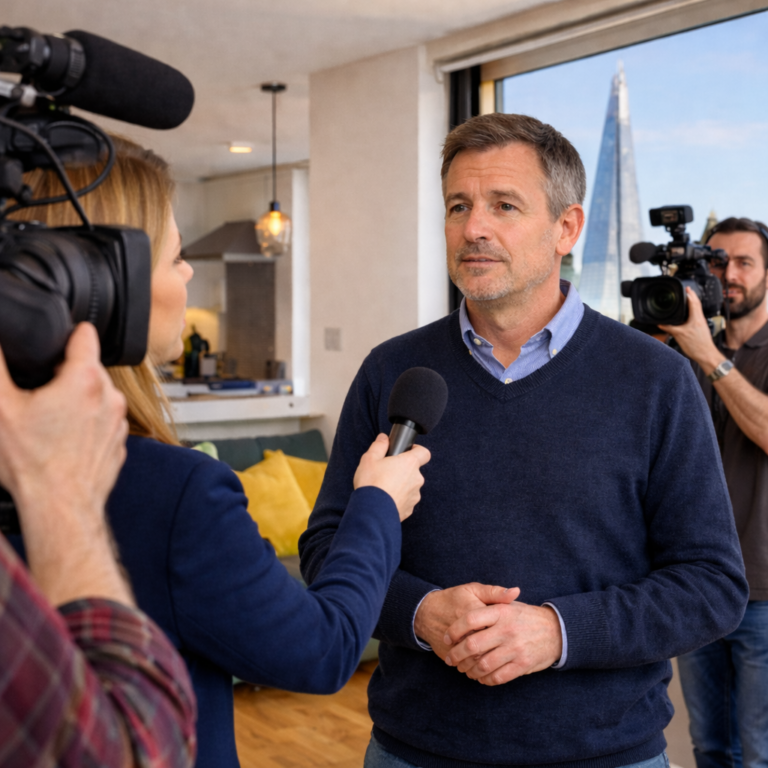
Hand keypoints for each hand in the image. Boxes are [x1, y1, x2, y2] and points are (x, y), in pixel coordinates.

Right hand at [0, 323, 130, 604]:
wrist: (61, 509)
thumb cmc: (33, 464)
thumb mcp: (0, 408)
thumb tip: (0, 344)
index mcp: (85, 379)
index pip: (85, 334)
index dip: (66, 333)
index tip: (54, 339)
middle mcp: (110, 397)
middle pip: (87, 368)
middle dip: (63, 374)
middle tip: (37, 395)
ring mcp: (118, 421)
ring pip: (96, 396)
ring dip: (75, 401)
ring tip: (47, 422)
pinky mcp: (118, 443)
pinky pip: (101, 422)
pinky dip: (86, 425)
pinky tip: (62, 441)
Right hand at [353, 433, 429, 521]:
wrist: (372, 512)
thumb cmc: (371, 483)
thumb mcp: (369, 459)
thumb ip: (379, 445)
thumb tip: (384, 438)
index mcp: (409, 463)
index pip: (424, 453)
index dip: (417, 450)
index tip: (407, 452)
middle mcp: (416, 479)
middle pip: (414, 470)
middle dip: (403, 470)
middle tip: (387, 471)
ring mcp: (415, 495)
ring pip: (410, 486)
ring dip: (401, 485)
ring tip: (384, 488)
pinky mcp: (410, 509)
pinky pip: (406, 500)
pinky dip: (398, 498)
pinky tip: (385, 499)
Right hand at [414, 583, 519, 659]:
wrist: (426, 612)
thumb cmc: (454, 599)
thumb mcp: (473, 590)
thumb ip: (495, 592)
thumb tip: (516, 591)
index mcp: (473, 611)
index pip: (496, 627)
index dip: (505, 634)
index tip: (510, 634)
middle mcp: (464, 630)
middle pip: (488, 646)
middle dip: (499, 651)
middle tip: (506, 650)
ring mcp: (455, 644)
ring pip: (476, 659)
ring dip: (488, 663)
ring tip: (496, 659)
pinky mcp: (448, 654)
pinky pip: (464, 665)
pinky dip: (474, 668)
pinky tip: (482, 665)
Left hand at [443, 600, 561, 685]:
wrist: (557, 631)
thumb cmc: (527, 617)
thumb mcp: (511, 604)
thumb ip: (491, 602)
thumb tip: (469, 599)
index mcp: (501, 612)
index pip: (470, 619)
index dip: (454, 630)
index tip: (447, 638)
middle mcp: (507, 629)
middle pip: (473, 644)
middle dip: (456, 654)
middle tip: (450, 659)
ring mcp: (515, 648)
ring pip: (483, 664)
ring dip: (469, 670)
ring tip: (464, 669)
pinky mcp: (522, 665)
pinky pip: (498, 676)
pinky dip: (486, 679)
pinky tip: (481, 677)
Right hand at [659, 287, 723, 372]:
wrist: (706, 355)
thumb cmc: (697, 346)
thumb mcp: (679, 335)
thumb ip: (669, 328)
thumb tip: (661, 324)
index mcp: (696, 317)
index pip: (693, 301)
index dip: (689, 294)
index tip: (685, 288)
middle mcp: (700, 319)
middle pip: (696, 303)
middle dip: (691, 296)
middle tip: (686, 290)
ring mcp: (701, 323)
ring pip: (697, 310)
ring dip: (692, 303)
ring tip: (687, 300)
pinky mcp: (701, 328)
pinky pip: (696, 316)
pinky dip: (692, 312)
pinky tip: (687, 315)